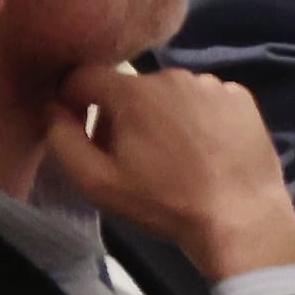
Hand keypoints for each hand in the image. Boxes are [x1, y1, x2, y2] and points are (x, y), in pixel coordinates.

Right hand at [45, 61, 294, 286]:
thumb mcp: (96, 181)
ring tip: (175, 158)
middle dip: (121, 115)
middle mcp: (173, 75)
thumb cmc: (163, 204)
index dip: (74, 101)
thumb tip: (52, 107)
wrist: (241, 219)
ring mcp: (212, 84)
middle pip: (129, 88)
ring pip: (169, 94)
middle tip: (133, 158)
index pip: (85, 77)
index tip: (82, 130)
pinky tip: (206, 151)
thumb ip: (62, 138)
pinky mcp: (242, 98)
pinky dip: (199, 118)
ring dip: (162, 116)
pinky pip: (205, 100)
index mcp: (132, 91)